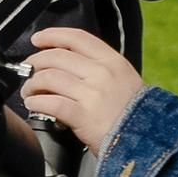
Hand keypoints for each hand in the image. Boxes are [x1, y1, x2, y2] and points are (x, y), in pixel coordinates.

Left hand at [21, 26, 143, 152]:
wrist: (147, 141)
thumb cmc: (134, 114)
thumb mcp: (124, 79)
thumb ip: (99, 68)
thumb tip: (66, 62)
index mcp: (112, 61)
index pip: (76, 38)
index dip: (52, 35)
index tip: (38, 39)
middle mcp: (101, 73)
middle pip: (57, 57)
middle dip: (36, 62)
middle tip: (30, 70)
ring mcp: (91, 94)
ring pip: (49, 78)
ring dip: (32, 84)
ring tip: (30, 92)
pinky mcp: (82, 116)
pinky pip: (50, 103)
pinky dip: (36, 103)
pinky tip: (34, 105)